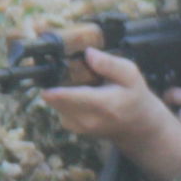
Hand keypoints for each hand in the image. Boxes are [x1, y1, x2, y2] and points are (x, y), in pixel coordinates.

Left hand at [39, 48, 180, 180]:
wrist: (137, 126)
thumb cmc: (133, 97)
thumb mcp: (130, 74)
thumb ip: (110, 64)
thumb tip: (88, 53)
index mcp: (103, 105)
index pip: (64, 96)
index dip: (49, 83)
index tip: (42, 70)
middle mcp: (87, 119)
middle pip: (53, 96)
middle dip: (55, 80)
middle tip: (70, 71)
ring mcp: (78, 126)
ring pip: (53, 100)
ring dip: (58, 89)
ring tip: (79, 83)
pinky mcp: (71, 126)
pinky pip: (56, 106)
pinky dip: (61, 97)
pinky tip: (78, 93)